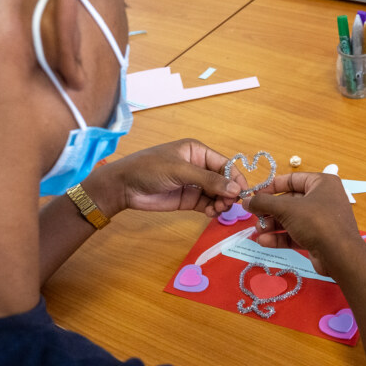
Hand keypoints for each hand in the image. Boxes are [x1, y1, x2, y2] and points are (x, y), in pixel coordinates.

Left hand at [84, 139, 247, 217]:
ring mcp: (195, 184)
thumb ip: (209, 180)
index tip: (241, 193)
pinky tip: (210, 213)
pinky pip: (208, 204)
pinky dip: (213, 209)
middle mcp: (199, 167)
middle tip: (227, 204)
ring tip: (217, 209)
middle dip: (229, 192)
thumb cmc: (149, 169)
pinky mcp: (189, 199)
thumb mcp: (180, 170)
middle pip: (224, 181)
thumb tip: (235, 190)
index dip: (235, 178)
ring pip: (218, 194)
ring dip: (222, 202)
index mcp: (198, 152)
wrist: (124, 187)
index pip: (225, 164)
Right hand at [242, 173, 364, 275]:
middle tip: (253, 217)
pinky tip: (264, 242)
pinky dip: (280, 237)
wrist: (340, 255)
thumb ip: (264, 203)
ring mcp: (321, 220)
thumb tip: (245, 201)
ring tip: (257, 231)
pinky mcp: (318, 238)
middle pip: (289, 201)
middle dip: (270, 211)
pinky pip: (296, 233)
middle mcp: (323, 199)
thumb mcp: (287, 209)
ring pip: (291, 219)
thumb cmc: (316, 222)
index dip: (271, 186)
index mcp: (322, 183)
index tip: (254, 195)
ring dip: (272, 225)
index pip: (292, 179)